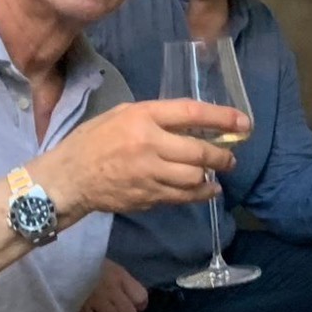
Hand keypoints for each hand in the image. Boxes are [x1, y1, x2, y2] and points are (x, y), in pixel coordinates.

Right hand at [43, 99, 244, 216]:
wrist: (68, 178)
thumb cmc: (92, 141)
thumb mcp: (121, 114)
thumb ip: (155, 116)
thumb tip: (191, 122)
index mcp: (141, 117)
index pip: (192, 114)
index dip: (222, 117)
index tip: (244, 122)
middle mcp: (148, 144)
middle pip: (199, 152)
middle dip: (222, 155)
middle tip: (230, 157)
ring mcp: (148, 174)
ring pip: (195, 178)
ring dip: (211, 176)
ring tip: (217, 172)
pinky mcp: (147, 197)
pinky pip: (183, 197)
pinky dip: (200, 194)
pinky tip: (207, 190)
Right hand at [77, 260, 147, 311]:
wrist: (57, 260)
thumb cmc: (85, 263)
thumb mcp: (108, 267)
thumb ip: (125, 283)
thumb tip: (140, 304)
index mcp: (119, 275)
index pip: (141, 297)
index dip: (137, 303)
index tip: (130, 304)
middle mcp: (111, 289)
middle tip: (111, 310)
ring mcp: (96, 301)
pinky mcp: (80, 311)